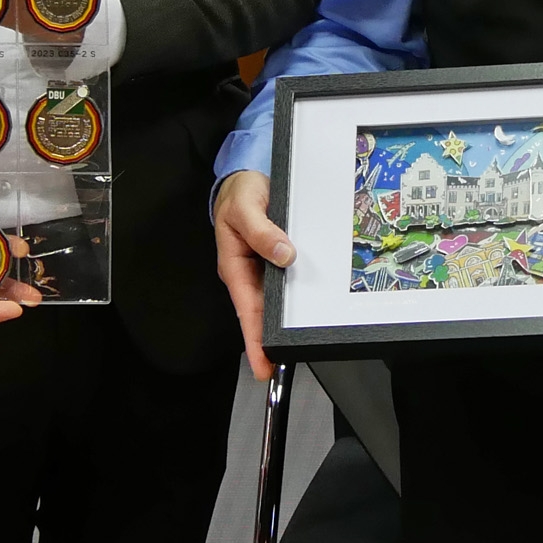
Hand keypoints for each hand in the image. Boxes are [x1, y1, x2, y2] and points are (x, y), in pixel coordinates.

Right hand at [213, 170, 293, 379]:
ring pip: (274, 301)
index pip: (247, 311)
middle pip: (261, 314)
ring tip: (296, 346)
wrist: (245, 178)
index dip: (255, 340)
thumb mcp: (245, 207)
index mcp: (235, 266)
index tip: (263, 365)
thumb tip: (283, 254)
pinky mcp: (275, 262)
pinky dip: (294, 298)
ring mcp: (262, 269)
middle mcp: (248, 274)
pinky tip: (307, 309)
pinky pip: (285, 284)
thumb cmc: (238, 194)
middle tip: (284, 365)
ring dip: (283, 322)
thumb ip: (262, 231)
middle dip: (269, 341)